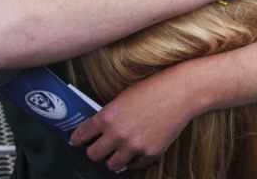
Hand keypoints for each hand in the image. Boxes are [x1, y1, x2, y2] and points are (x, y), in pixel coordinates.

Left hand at [70, 67, 195, 171]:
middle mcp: (118, 134)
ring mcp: (134, 146)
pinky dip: (132, 160)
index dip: (76, 139)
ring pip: (112, 165)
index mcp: (108, 116)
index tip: (76, 142)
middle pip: (93, 155)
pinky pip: (133, 166)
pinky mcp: (150, 153)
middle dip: (94, 152)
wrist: (180, 92)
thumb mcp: (123, 98)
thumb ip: (108, 115)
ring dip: (113, 159)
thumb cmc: (151, 89)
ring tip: (117, 151)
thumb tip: (96, 130)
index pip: (82, 135)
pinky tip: (135, 150)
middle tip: (98, 147)